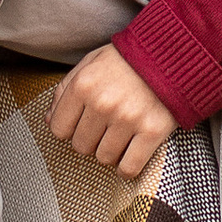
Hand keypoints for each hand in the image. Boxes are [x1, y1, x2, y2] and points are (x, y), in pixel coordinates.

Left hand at [48, 44, 175, 183]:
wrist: (172, 54)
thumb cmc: (127, 60)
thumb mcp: (90, 64)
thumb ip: (65, 90)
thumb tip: (49, 120)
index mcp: (83, 84)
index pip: (59, 129)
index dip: (69, 128)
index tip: (82, 122)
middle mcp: (103, 103)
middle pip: (81, 146)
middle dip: (91, 139)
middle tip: (105, 126)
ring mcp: (128, 119)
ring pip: (104, 158)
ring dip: (111, 150)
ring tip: (122, 133)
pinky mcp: (152, 132)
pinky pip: (129, 168)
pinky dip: (128, 166)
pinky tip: (131, 152)